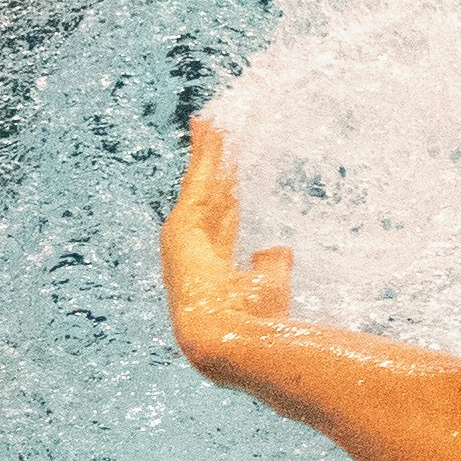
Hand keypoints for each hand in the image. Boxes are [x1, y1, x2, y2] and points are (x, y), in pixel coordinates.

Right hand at [163, 116, 299, 380]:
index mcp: (216, 264)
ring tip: (210, 120)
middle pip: (208, 193)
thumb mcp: (271, 286)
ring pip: (200, 181)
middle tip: (217, 132)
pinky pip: (198, 177)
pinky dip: (203, 152)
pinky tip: (208, 126)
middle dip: (213, 164)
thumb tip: (277, 248)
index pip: (223, 219)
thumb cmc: (254, 324)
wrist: (229, 339)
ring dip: (206, 150)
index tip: (232, 170)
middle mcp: (197, 247)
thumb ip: (273, 265)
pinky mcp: (182, 223)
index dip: (227, 191)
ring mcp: (185, 235)